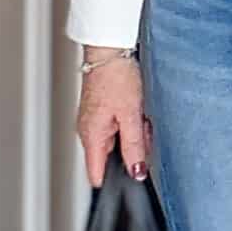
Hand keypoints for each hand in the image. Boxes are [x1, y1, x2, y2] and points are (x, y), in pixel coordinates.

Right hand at [76, 48, 150, 186]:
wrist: (109, 51)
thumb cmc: (115, 77)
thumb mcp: (131, 115)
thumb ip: (133, 146)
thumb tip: (136, 171)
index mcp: (91, 136)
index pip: (96, 173)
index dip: (114, 180)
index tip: (131, 177)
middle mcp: (88, 131)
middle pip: (113, 156)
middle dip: (132, 148)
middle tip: (143, 129)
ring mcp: (94, 121)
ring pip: (119, 140)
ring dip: (134, 132)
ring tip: (140, 114)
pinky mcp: (102, 111)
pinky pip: (119, 126)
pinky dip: (131, 121)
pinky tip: (137, 108)